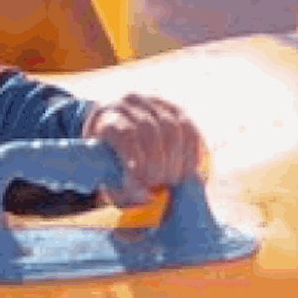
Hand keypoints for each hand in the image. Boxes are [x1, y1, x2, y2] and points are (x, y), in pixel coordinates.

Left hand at [84, 91, 205, 206]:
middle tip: (160, 184)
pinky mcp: (175, 108)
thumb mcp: (106, 174)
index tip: (143, 183)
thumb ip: (123, 188)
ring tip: (174, 180)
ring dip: (176, 158)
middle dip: (158, 162)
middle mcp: (128, 102)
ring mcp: (153, 101)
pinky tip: (188, 170)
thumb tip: (146, 196)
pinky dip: (191, 151)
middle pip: (150, 130)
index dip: (136, 159)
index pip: (125, 133)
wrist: (116, 131)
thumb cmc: (109, 162)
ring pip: (172, 127)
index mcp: (106, 117)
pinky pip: (189, 127)